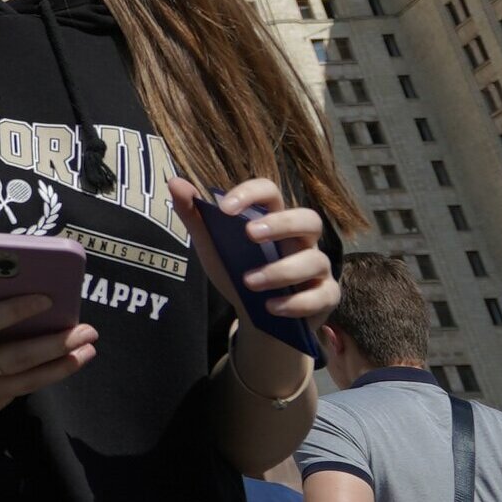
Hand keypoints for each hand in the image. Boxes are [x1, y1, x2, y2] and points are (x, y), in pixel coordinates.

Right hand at [0, 273, 94, 415]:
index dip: (19, 310)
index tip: (48, 298)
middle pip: (19, 358)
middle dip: (58, 344)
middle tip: (87, 330)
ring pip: (27, 381)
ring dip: (62, 366)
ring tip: (88, 351)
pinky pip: (16, 391)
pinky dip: (40, 376)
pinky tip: (61, 362)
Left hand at [175, 178, 336, 328]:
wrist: (257, 319)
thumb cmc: (238, 273)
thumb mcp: (213, 247)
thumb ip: (194, 216)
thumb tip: (175, 182)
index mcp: (274, 220)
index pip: (271, 192)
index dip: (251, 193)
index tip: (224, 207)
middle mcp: (301, 240)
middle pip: (309, 219)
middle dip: (282, 224)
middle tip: (249, 235)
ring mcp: (318, 267)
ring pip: (315, 260)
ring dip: (281, 271)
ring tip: (249, 282)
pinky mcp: (326, 295)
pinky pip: (323, 294)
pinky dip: (296, 302)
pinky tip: (271, 307)